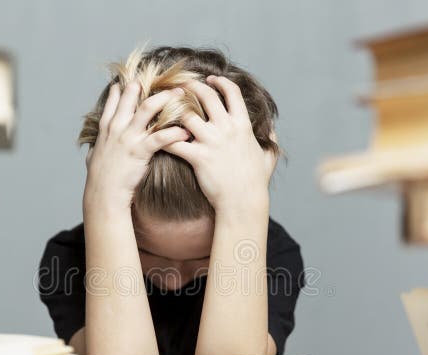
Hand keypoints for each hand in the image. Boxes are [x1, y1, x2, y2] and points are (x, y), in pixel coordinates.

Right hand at [84, 81, 189, 208]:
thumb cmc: (100, 180)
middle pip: (132, 96)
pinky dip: (174, 132)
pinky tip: (185, 131)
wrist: (103, 195)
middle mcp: (117, 128)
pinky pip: (160, 136)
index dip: (124, 88)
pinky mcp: (139, 151)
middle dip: (150, 85)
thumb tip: (93, 148)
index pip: (114, 100)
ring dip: (166, 99)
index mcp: (106, 128)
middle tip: (167, 81)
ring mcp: (128, 138)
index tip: (134, 78)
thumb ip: (96, 148)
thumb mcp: (94, 158)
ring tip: (181, 95)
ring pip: (148, 108)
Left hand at [162, 75, 277, 213]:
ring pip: (187, 113)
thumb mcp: (269, 156)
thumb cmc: (256, 182)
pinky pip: (174, 141)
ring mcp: (211, 142)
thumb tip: (272, 129)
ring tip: (165, 107)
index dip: (220, 82)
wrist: (243, 202)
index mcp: (242, 125)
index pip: (232, 92)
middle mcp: (227, 129)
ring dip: (174, 108)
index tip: (211, 79)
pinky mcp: (198, 157)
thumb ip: (270, 139)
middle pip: (206, 95)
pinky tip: (156, 134)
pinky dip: (163, 136)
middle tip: (181, 85)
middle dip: (192, 86)